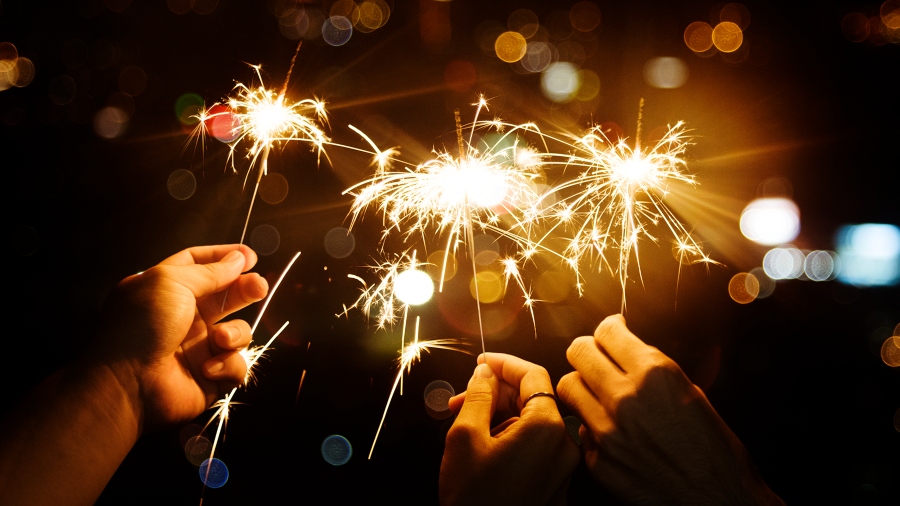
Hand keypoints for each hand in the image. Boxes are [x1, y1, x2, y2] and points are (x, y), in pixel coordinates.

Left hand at [93, 244, 267, 432]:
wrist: (129, 384)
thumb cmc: (141, 327)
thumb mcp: (171, 283)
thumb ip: (209, 271)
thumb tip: (238, 259)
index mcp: (166, 290)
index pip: (198, 265)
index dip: (224, 257)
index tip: (249, 256)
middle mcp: (184, 317)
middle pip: (226, 296)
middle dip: (245, 290)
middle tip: (259, 287)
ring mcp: (199, 347)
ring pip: (238, 332)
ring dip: (235, 333)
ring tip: (219, 339)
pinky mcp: (211, 376)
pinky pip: (237, 365)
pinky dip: (227, 365)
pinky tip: (208, 368)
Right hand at [440, 353, 579, 505]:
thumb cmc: (473, 498)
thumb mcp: (465, 436)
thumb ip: (479, 395)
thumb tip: (486, 372)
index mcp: (546, 427)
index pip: (532, 374)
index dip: (503, 363)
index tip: (482, 362)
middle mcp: (564, 445)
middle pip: (533, 398)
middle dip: (496, 393)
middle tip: (462, 398)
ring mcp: (562, 468)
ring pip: (533, 423)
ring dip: (500, 416)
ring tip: (465, 425)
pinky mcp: (556, 485)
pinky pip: (537, 448)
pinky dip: (511, 437)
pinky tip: (482, 444)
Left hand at [556, 314, 782, 504]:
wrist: (718, 501)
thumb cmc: (716, 451)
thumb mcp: (694, 394)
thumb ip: (657, 369)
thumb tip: (634, 348)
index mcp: (655, 375)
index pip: (607, 331)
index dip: (608, 328)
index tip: (612, 332)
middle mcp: (625, 398)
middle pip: (578, 352)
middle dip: (587, 350)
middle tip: (596, 357)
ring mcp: (607, 431)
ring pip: (568, 386)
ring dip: (581, 386)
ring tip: (596, 393)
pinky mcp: (598, 460)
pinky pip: (579, 428)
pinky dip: (590, 426)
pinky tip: (609, 431)